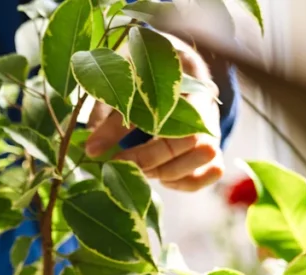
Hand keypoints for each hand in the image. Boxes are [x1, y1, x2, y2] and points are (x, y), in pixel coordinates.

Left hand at [85, 34, 224, 191]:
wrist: (169, 62)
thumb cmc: (143, 73)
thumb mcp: (123, 87)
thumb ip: (110, 117)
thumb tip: (90, 150)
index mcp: (188, 83)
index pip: (176, 122)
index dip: (145, 149)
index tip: (115, 160)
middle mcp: (208, 106)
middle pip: (195, 143)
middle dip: (156, 162)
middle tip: (125, 166)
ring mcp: (214, 127)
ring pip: (209, 159)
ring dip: (172, 172)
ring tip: (142, 171)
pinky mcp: (214, 145)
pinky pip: (213, 170)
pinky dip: (187, 182)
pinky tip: (161, 178)